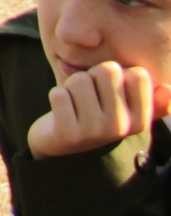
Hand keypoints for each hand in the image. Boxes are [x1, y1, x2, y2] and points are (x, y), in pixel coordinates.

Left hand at [29, 59, 162, 156]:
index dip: (119, 74)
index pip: (138, 75)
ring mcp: (95, 131)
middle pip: (107, 71)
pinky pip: (59, 94)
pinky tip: (61, 110)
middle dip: (92, 75)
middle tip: (89, 94)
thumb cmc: (97, 118)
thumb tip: (169, 89)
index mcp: (140, 120)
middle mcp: (121, 127)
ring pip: (80, 80)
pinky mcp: (67, 133)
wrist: (63, 145)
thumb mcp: (127, 112)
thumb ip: (152, 102)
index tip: (111, 90)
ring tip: (75, 103)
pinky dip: (57, 96)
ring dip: (71, 86)